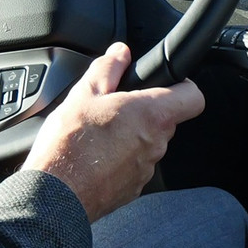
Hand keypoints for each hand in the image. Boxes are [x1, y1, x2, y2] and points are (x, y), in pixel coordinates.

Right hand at [23, 42, 204, 221]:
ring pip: (147, 143)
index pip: (193, 97)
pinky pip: (134, 166)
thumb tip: (120, 53)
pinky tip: (95, 156)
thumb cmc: (69, 146)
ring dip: (130, 135)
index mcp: (151, 115)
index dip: (183, 86)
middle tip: (115, 107)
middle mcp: (156, 144)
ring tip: (99, 133)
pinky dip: (120, 159)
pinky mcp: (133, 188)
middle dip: (144, 110)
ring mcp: (146, 168)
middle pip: (165, 120)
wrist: (54, 194)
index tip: (167, 84)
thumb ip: (107, 68)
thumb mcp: (83, 94)